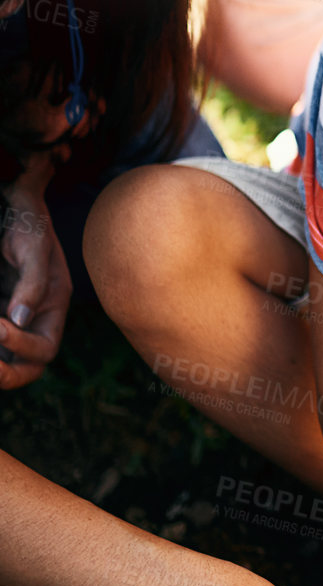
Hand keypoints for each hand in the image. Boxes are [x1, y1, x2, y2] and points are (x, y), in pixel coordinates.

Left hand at [0, 187, 70, 388]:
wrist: (14, 211)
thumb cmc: (28, 225)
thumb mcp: (34, 250)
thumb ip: (32, 284)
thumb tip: (21, 318)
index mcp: (53, 309)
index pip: (45, 348)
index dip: (22, 346)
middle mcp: (35, 320)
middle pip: (28, 366)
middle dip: (7, 375)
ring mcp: (14, 319)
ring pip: (6, 358)